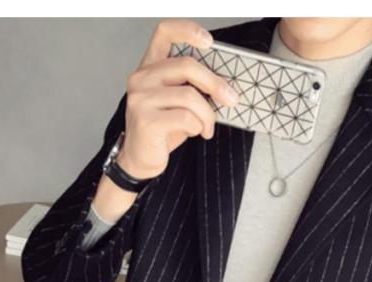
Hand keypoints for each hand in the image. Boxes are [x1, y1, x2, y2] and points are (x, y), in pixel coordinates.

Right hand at [117, 18, 240, 178]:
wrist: (141, 159)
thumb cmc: (162, 130)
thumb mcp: (177, 103)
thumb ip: (191, 87)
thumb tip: (224, 86)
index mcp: (150, 68)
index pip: (164, 33)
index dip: (187, 31)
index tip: (209, 42)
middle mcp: (141, 78)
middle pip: (187, 66)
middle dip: (215, 84)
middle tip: (231, 99)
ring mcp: (141, 99)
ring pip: (190, 96)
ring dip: (207, 115)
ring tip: (207, 127)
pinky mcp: (146, 120)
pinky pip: (186, 118)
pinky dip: (198, 127)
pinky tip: (196, 133)